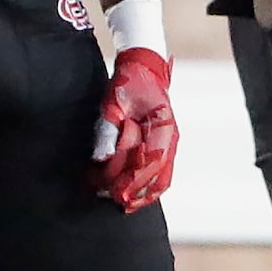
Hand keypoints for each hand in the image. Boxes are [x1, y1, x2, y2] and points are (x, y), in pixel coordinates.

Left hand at [92, 47, 178, 212]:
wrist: (142, 69)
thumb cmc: (129, 83)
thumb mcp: (114, 102)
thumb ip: (108, 130)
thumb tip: (102, 158)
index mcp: (163, 125)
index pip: (153, 162)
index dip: (136, 181)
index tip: (119, 194)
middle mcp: (169, 138)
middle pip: (161, 178)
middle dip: (139, 194)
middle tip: (116, 202)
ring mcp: (167, 143)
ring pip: (161, 179)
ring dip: (141, 193)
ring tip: (119, 200)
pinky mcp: (160, 146)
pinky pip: (157, 173)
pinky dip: (143, 185)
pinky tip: (128, 192)